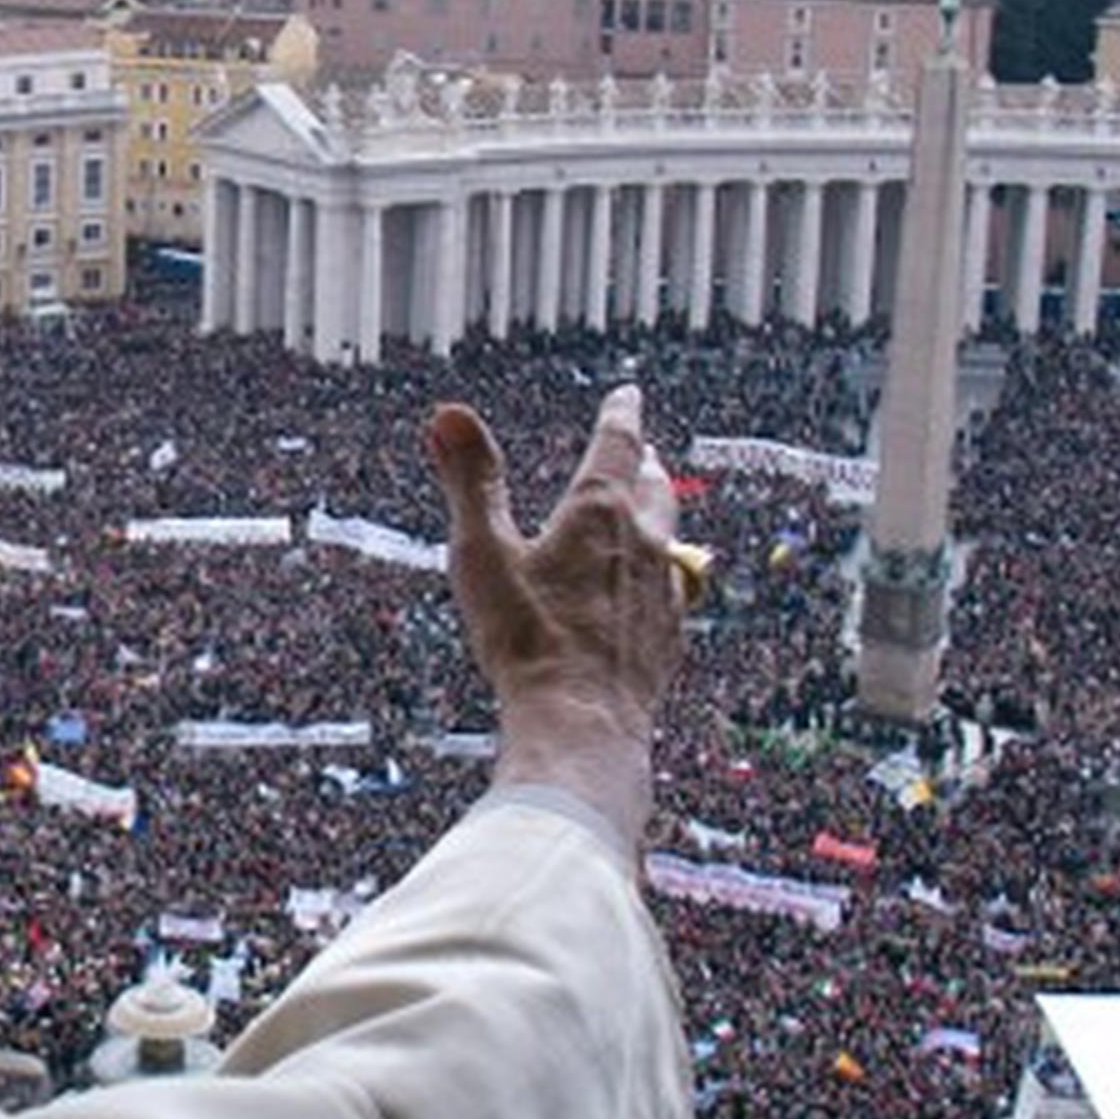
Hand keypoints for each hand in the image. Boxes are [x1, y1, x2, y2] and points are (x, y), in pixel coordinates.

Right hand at [428, 382, 682, 846]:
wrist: (580, 724)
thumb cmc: (525, 640)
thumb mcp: (481, 553)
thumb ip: (469, 480)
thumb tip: (447, 414)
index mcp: (598, 513)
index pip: (618, 444)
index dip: (621, 414)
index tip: (627, 394)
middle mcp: (642, 544)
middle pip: (655, 488)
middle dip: (646, 465)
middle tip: (643, 452)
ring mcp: (662, 592)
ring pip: (670, 537)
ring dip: (658, 516)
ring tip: (649, 512)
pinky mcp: (668, 638)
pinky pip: (672, 592)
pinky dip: (660, 575)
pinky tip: (649, 593)